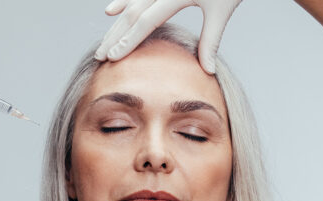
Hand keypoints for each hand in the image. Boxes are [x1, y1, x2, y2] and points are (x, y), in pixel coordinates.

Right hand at [94, 0, 241, 73]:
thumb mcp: (222, 10)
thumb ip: (211, 40)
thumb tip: (208, 72)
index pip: (145, 21)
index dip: (128, 40)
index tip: (114, 57)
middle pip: (132, 13)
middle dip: (115, 36)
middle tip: (100, 55)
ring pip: (131, 3)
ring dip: (116, 23)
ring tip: (104, 41)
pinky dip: (124, 2)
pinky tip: (113, 10)